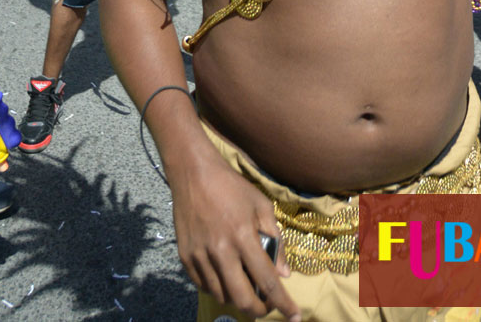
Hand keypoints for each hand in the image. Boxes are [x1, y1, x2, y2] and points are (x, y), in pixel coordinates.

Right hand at [174, 156, 298, 320]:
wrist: (193, 173)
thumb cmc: (232, 187)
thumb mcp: (261, 205)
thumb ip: (275, 240)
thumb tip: (284, 274)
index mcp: (243, 236)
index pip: (267, 281)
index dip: (283, 304)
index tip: (294, 317)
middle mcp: (220, 251)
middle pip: (242, 299)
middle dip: (258, 310)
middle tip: (266, 306)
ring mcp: (200, 256)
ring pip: (222, 296)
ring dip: (238, 299)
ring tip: (246, 288)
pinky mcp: (185, 257)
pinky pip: (204, 286)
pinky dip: (218, 289)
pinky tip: (226, 277)